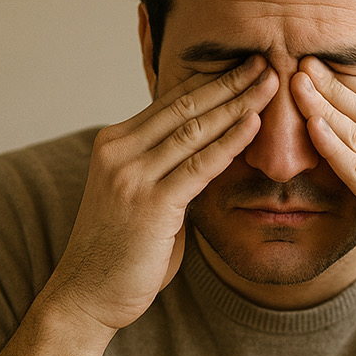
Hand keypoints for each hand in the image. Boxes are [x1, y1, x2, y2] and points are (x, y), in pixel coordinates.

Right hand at [42, 56, 276, 337]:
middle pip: (184, 106)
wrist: (86, 296)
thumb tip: (204, 156)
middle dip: (229, 81)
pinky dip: (230, 142)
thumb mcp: (140, 199)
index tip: (244, 65)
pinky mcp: (150, 203)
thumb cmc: (119, 252)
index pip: (170, 102)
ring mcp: (131, 175)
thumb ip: (166, 174)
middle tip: (266, 60)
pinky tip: (254, 124)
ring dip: (237, 103)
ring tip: (270, 82)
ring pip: (194, 128)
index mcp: (114, 144)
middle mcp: (119, 151)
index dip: (211, 81)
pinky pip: (199, 165)